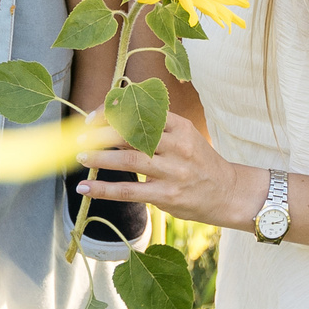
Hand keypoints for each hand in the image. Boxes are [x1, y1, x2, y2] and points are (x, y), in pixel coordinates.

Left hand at [76, 117, 260, 228]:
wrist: (229, 193)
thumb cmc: (200, 164)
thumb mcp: (186, 139)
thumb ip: (157, 132)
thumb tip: (113, 129)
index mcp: (182, 126)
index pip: (142, 113)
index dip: (114, 113)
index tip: (93, 117)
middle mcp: (179, 146)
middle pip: (133, 134)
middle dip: (101, 134)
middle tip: (80, 137)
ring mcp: (174, 171)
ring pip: (129, 161)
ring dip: (100, 158)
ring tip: (80, 157)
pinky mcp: (168, 195)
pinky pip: (129, 191)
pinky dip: (104, 189)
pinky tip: (86, 188)